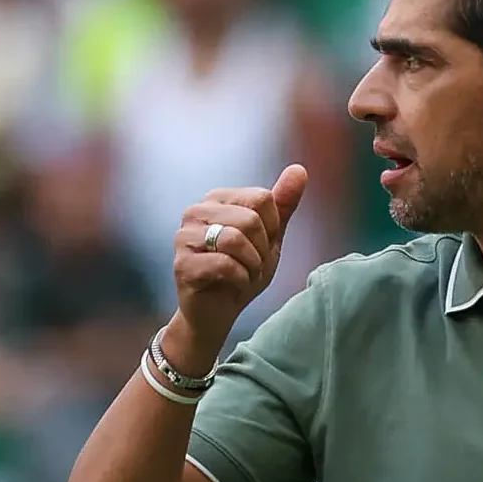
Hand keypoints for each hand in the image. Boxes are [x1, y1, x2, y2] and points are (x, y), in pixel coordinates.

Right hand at [167, 165, 307, 364]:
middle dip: (262, 249)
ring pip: (236, 240)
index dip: (272, 228)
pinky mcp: (182, 264)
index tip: (261, 245)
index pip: (263, 198)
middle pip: (251, 219)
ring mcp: (184, 237)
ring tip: (244, 274)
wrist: (219, 312)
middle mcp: (196, 211)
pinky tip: (232, 284)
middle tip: (252, 264)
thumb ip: (283, 204)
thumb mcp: (271, 236)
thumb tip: (300, 169)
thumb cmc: (244, 270)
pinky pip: (225, 265)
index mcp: (218, 199)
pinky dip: (240, 279)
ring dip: (252, 265)